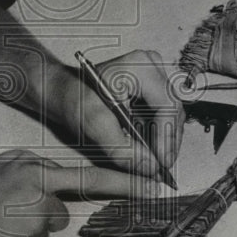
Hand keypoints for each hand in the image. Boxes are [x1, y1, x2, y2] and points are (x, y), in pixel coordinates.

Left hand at [56, 49, 184, 180]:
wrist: (64, 92)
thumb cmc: (74, 99)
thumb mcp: (94, 125)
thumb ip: (123, 149)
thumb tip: (150, 168)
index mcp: (139, 67)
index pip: (167, 106)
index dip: (167, 138)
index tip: (161, 163)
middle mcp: (151, 66)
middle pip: (172, 112)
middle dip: (166, 143)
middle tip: (158, 170)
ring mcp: (154, 76)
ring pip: (171, 116)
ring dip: (163, 142)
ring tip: (152, 163)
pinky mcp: (153, 88)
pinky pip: (163, 116)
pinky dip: (157, 136)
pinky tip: (148, 152)